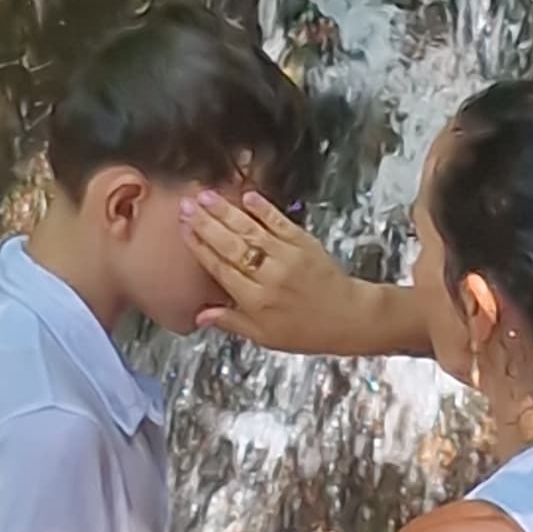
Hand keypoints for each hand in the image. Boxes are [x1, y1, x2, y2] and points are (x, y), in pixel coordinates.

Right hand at [183, 191, 391, 354]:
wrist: (348, 317)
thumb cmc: (306, 330)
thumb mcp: (264, 336)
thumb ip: (231, 321)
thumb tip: (200, 316)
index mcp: (255, 300)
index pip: (221, 269)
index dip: (200, 248)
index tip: (183, 230)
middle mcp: (269, 276)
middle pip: (231, 246)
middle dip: (206, 224)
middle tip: (186, 205)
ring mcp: (287, 256)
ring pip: (251, 231)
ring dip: (227, 211)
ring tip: (206, 195)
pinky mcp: (304, 243)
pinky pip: (280, 223)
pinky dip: (263, 209)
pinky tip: (247, 196)